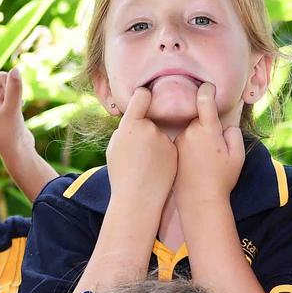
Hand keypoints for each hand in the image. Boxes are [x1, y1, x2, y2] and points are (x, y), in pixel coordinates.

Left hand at [0, 69, 37, 162]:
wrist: (18, 149)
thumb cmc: (9, 134)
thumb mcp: (11, 110)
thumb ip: (13, 90)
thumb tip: (15, 70)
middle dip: (5, 82)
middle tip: (12, 95)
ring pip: (4, 82)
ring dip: (12, 88)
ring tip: (16, 103)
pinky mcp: (3, 103)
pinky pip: (9, 88)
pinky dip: (16, 92)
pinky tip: (20, 104)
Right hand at [106, 87, 176, 203]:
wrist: (138, 198)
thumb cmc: (121, 173)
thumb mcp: (115, 146)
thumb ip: (126, 129)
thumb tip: (136, 118)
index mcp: (131, 125)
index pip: (142, 97)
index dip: (143, 95)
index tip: (146, 94)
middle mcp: (150, 129)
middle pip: (149, 122)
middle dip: (145, 131)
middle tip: (137, 153)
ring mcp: (165, 141)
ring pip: (159, 136)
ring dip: (154, 145)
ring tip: (145, 165)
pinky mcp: (176, 152)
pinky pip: (168, 148)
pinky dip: (163, 156)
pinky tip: (156, 170)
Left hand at [174, 82, 244, 200]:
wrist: (199, 201)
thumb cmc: (222, 179)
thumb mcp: (237, 156)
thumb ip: (233, 134)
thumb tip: (225, 127)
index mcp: (207, 129)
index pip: (204, 99)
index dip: (207, 89)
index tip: (207, 87)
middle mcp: (189, 131)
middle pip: (198, 119)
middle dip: (206, 127)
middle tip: (214, 149)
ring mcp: (178, 141)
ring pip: (190, 132)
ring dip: (197, 139)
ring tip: (204, 161)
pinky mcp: (171, 152)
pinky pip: (182, 143)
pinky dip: (189, 149)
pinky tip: (194, 166)